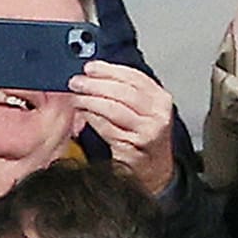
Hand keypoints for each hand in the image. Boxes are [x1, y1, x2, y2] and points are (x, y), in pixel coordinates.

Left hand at [69, 61, 175, 195]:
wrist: (155, 170)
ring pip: (115, 109)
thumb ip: (124, 93)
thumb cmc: (143, 137)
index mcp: (160, 99)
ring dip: (92, 101)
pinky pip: (109, 129)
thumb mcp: (142, 111)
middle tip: (77, 82)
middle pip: (124, 92)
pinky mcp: (134, 148)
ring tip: (77, 97)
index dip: (110, 70)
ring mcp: (147, 132)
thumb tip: (94, 75)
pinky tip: (83, 114)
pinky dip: (93, 120)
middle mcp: (158, 114)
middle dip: (96, 84)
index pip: (134, 77)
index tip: (90, 67)